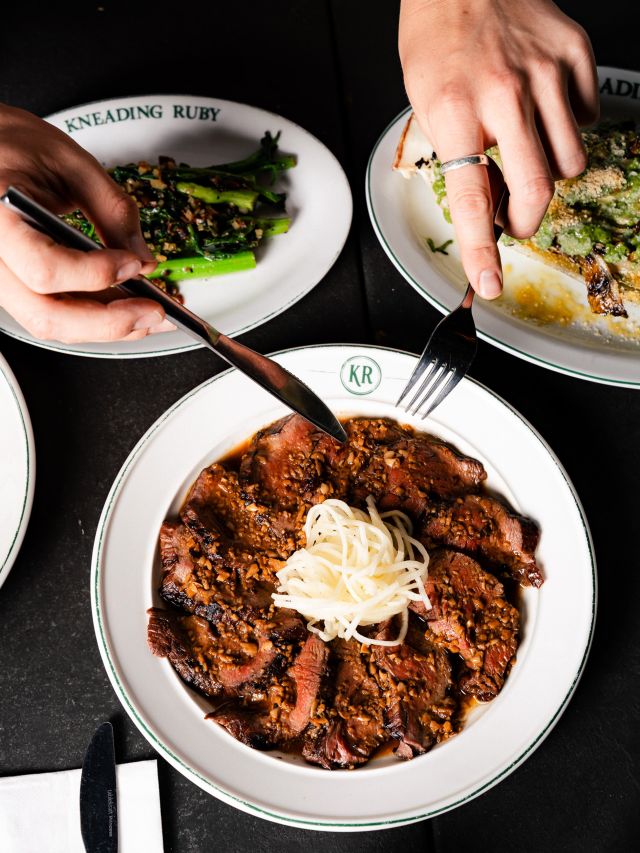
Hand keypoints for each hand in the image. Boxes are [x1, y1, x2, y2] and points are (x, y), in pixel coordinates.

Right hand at [0, 104, 173, 342]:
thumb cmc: (15, 147)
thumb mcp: (72, 165)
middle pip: (47, 315)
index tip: (134, 264)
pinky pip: (53, 314)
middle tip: (154, 312)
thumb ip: (113, 213)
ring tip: (148, 314)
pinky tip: (125, 308)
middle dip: (109, 321)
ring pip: (51, 323)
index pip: (44, 267)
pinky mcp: (14, 288)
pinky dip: (93, 317)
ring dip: (106, 326)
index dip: (96, 275)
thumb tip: (145, 261)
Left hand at [399, 0, 598, 297]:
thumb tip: (488, 203)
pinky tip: (542, 109)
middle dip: (526, 220)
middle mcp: (503, 92)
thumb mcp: (425, 103)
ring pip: (569, 161)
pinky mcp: (574, 53)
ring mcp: (545, 71)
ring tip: (524, 151)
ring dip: (548, 173)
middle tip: (514, 219)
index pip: (472, 198)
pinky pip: (584, 118)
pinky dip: (566, 127)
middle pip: (536, 189)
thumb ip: (458, 154)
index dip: (481, 250)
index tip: (488, 282)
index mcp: (454, 109)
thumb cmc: (437, 38)